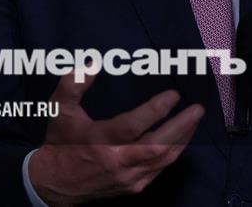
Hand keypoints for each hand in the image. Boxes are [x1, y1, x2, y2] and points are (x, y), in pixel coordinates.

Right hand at [29, 70, 204, 204]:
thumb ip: (73, 84)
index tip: (173, 94)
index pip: (134, 125)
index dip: (156, 110)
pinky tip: (181, 138)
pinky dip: (173, 152)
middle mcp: (117, 161)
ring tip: (195, 119)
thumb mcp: (59, 110)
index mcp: (99, 141)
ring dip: (182, 139)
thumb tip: (93, 64)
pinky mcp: (133, 186)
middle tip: (197, 108)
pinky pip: (160, 169)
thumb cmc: (60, 142)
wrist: (54, 184)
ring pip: (163, 159)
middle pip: (157, 145)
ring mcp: (127, 177)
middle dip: (181, 126)